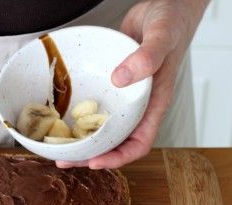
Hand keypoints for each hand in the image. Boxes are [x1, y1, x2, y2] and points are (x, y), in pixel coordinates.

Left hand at [57, 0, 208, 168]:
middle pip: (115, 142)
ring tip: (59, 149)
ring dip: (82, 140)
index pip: (139, 143)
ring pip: (102, 126)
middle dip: (91, 155)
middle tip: (66, 161)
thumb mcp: (162, 37)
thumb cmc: (172, 22)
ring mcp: (124, 96)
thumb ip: (147, 57)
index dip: (119, 157)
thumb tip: (121, 79)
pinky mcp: (111, 85)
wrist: (165, 5)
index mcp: (154, 103)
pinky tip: (62, 118)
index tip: (96, 162)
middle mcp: (138, 105)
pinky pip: (95, 106)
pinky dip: (79, 116)